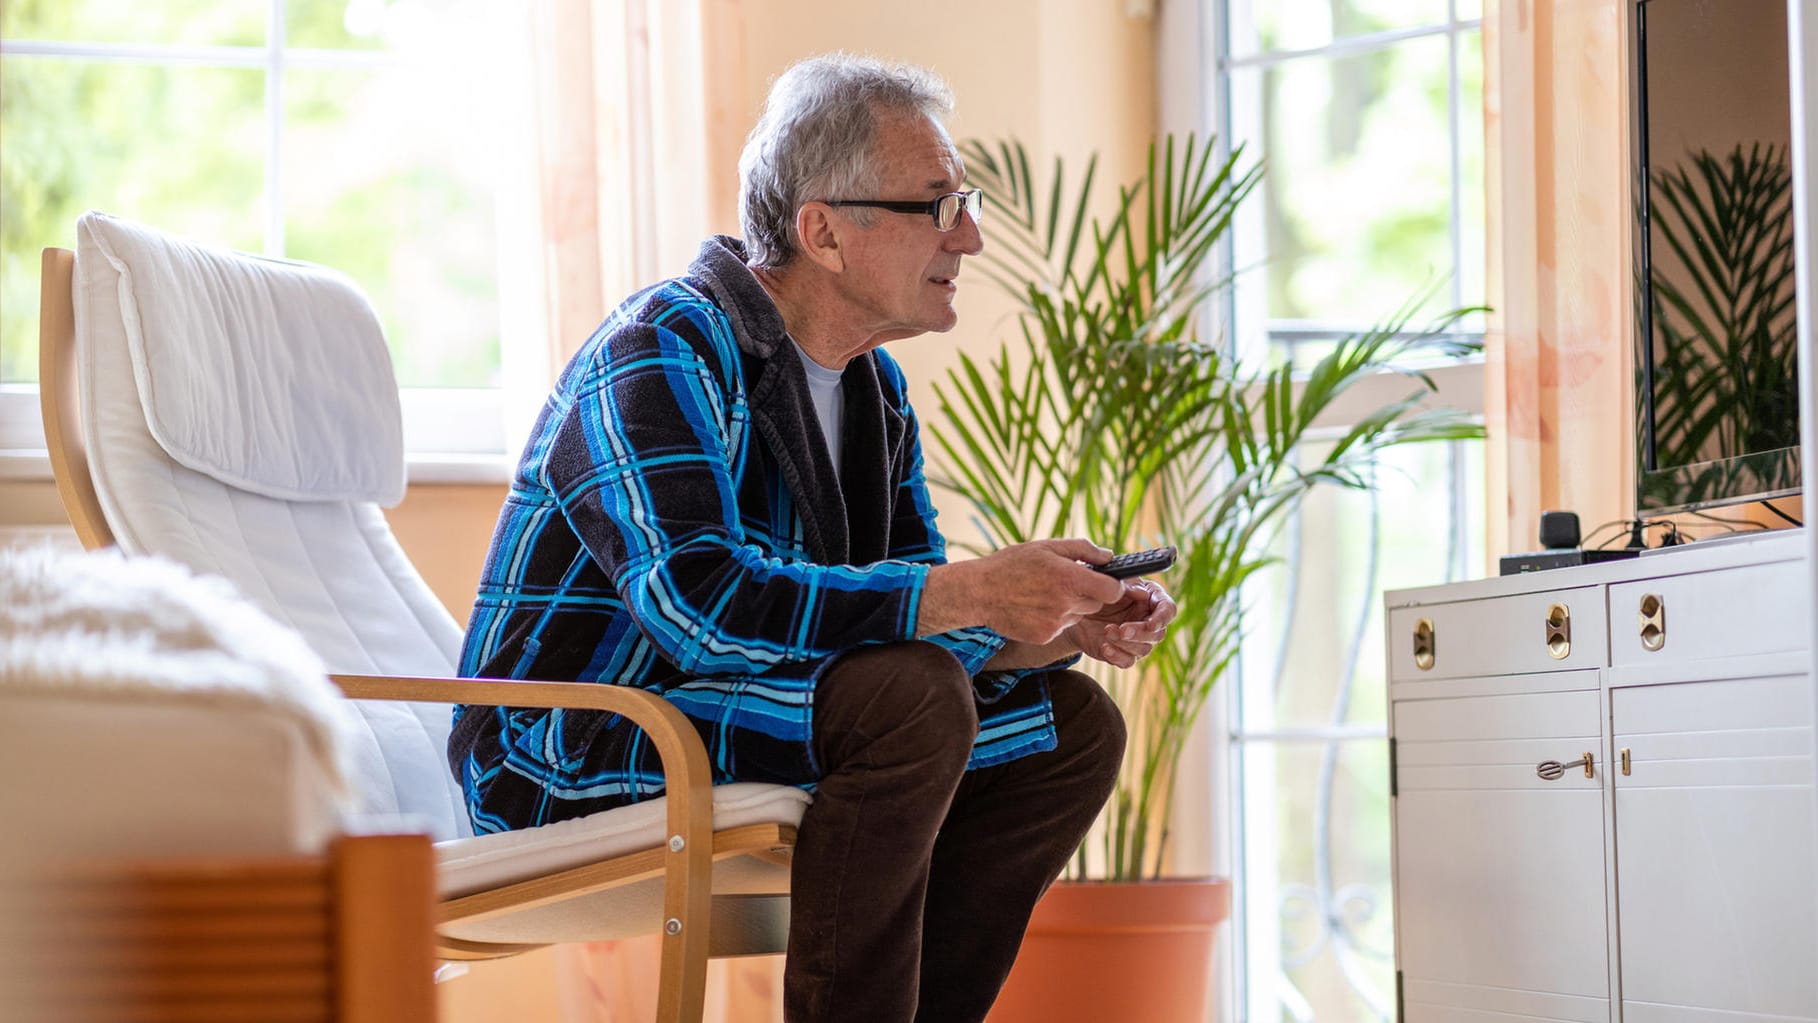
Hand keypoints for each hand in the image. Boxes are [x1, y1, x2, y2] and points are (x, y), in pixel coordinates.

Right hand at [918, 538, 1126, 644]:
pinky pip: (1060, 627)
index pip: (1113, 590)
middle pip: (1096, 604)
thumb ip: (1082, 549)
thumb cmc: (1011, 564)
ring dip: (1070, 605)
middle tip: (1064, 582)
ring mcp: (1055, 624)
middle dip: (1087, 593)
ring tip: (1044, 593)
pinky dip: (1053, 618)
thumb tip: (1108, 556)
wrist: (978, 592)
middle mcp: (1065, 604)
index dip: (1114, 586)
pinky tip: (1033, 607)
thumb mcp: (1046, 547)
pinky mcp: (1045, 637)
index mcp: (1069, 578)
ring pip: (1078, 615)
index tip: (1107, 581)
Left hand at [1064, 578, 1176, 668]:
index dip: (1162, 618)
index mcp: (1152, 598)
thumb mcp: (1112, 580)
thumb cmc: (1100, 590)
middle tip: (1122, 629)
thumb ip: (1128, 585)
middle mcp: (1149, 620)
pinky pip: (1127, 661)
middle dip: (1140, 633)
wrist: (1077, 609)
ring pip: (1143, 649)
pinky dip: (1117, 656)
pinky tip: (1104, 647)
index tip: (1152, 624)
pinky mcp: (1123, 653)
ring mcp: (1138, 639)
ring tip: (1106, 631)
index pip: (1168, 610)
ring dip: (1125, 643)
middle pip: (1157, 634)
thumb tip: (1143, 593)